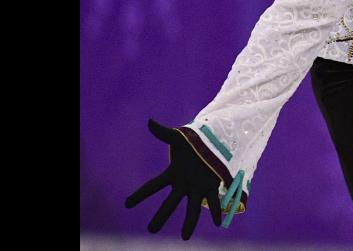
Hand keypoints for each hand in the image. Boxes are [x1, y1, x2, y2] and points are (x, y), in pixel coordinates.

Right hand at [125, 118, 223, 238]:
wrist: (212, 143)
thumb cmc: (193, 143)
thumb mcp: (178, 137)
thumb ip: (164, 132)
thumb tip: (149, 121)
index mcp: (173, 174)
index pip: (153, 186)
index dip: (140, 195)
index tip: (127, 204)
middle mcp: (183, 184)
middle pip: (170, 203)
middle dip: (161, 216)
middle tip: (151, 230)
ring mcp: (198, 187)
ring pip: (192, 207)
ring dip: (189, 222)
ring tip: (185, 238)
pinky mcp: (212, 186)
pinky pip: (213, 201)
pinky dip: (214, 211)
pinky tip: (217, 222)